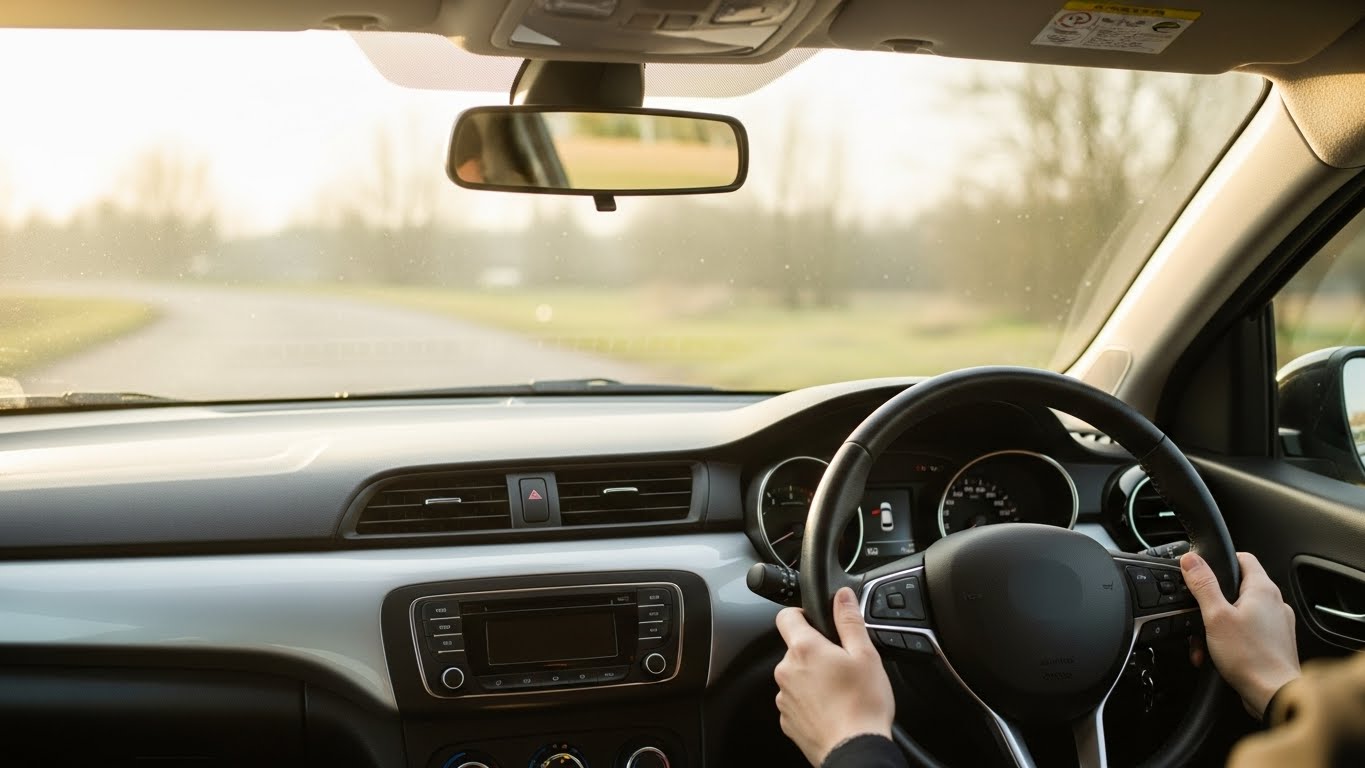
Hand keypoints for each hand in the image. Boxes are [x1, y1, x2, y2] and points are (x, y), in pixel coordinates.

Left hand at [774, 587, 894, 766]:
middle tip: (842, 664)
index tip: (816, 622)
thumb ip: (849, 620)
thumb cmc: (863, 705)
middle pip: (795, 649)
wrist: (855, 751)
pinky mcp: (787, 720)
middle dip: (815, 652)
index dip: (801, 614)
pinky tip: (832, 708)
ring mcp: (783, 697)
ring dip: (812, 678)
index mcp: (804, 649)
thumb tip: (842, 596)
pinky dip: (810, 701)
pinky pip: (796, 700)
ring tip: (840, 690)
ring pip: (795, 676)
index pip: (786, 616)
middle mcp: (786, 671)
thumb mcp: (864, 655)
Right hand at [1181, 551, 1299, 717]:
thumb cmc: (1250, 658)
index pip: (1244, 558)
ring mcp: (1278, 624)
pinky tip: (1218, 655)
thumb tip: (1191, 560)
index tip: (1203, 572)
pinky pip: (1249, 632)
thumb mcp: (1216, 616)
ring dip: (1219, 625)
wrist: (1275, 695)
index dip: (1221, 561)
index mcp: (1263, 589)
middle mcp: (1275, 603)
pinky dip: (1232, 639)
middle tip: (1200, 617)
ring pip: (1241, 613)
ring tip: (1206, 644)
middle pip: (1238, 589)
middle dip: (1213, 603)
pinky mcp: (1276, 643)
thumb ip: (1203, 585)